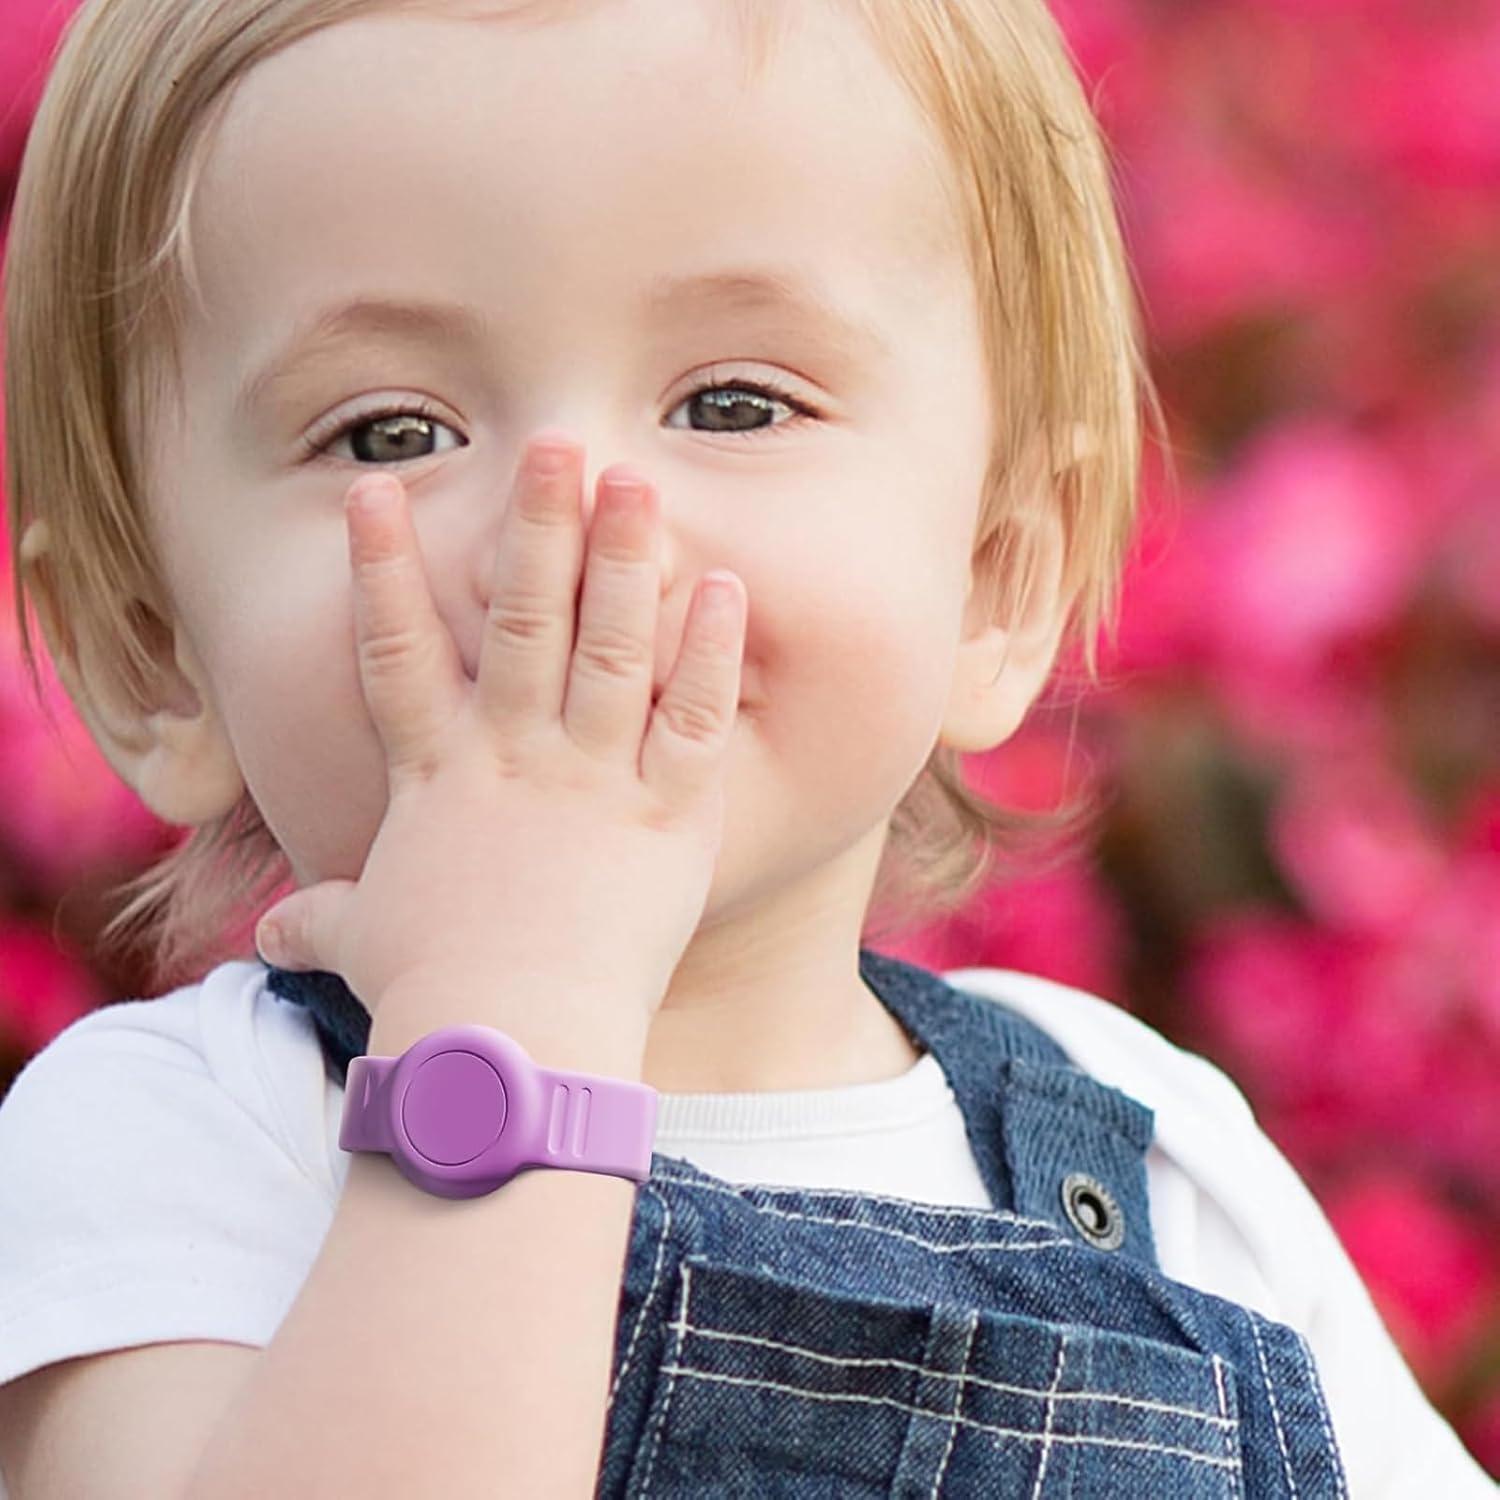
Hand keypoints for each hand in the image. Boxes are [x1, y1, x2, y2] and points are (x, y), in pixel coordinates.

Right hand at [253, 431, 745, 1031]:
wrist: (510, 1043)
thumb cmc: (434, 994)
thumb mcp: (369, 943)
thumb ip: (325, 920)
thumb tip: (269, 938)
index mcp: (440, 778)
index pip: (399, 653)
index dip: (383, 568)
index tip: (374, 491)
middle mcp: (516, 757)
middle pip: (525, 619)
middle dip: (537, 525)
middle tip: (554, 443)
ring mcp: (594, 779)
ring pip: (611, 647)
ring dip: (625, 558)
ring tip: (639, 480)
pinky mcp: (668, 817)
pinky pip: (694, 721)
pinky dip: (709, 654)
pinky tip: (725, 588)